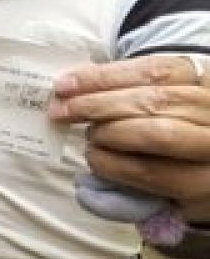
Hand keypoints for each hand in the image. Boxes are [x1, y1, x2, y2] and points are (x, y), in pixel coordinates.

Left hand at [50, 55, 209, 220]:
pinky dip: (115, 165)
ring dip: (109, 134)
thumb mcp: (158, 99)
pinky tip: (98, 160)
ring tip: (89, 137)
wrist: (202, 169)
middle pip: (153, 101)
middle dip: (98, 105)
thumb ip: (125, 89)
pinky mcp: (201, 187)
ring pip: (156, 135)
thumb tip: (71, 87)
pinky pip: (152, 174)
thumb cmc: (171, 125)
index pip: (154, 71)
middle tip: (61, 111)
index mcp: (204, 81)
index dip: (104, 76)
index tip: (64, 84)